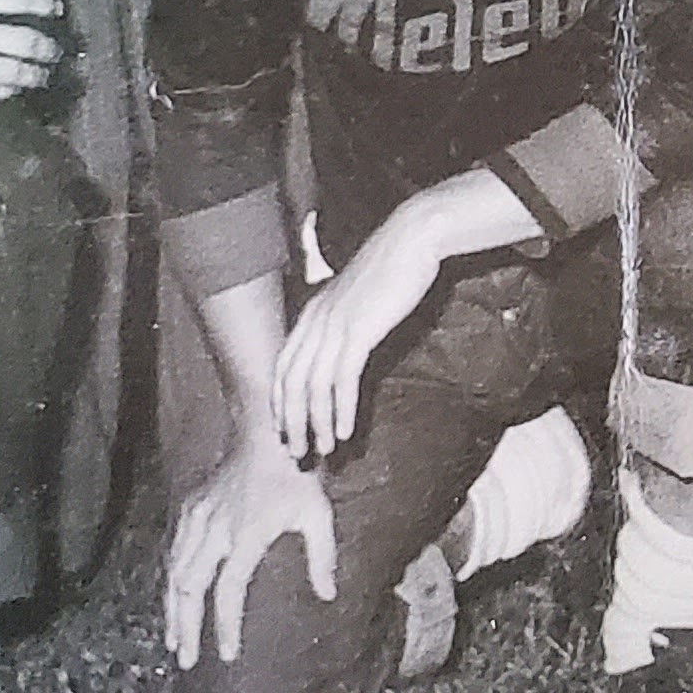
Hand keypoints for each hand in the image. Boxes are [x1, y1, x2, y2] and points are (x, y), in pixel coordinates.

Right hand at [161, 440, 337, 668]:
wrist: (266, 433)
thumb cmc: (297, 476)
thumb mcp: (319, 514)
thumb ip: (323, 556)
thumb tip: (327, 595)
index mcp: (246, 535)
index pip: (229, 591)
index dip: (226, 625)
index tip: (228, 654)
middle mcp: (215, 529)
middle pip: (190, 589)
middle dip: (187, 627)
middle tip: (187, 659)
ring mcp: (197, 518)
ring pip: (175, 573)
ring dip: (173, 610)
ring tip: (175, 640)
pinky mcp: (190, 509)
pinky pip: (173, 552)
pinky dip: (170, 581)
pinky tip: (173, 600)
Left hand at [271, 203, 454, 462]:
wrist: (412, 239)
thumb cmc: (392, 267)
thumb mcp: (358, 297)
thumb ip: (345, 320)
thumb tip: (346, 346)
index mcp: (311, 313)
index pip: (283, 367)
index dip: (280, 402)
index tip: (286, 429)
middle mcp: (314, 321)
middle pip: (291, 383)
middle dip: (292, 422)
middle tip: (298, 453)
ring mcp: (334, 326)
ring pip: (313, 387)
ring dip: (317, 423)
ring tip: (324, 449)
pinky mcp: (359, 331)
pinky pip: (342, 380)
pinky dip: (341, 409)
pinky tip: (346, 430)